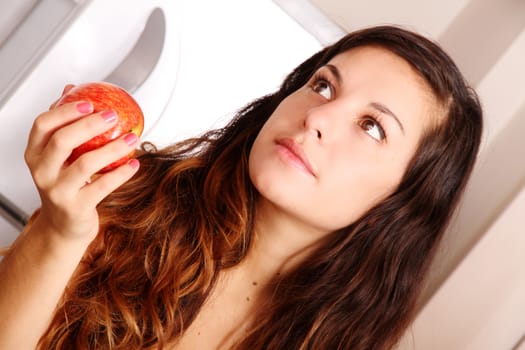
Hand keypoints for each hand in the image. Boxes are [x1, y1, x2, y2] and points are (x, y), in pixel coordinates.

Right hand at [24, 85, 139, 241]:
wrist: (62, 226)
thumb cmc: (63, 185)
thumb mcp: (57, 156)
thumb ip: (63, 124)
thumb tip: (71, 89)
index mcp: (35, 154)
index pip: (43, 125)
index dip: (65, 111)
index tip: (89, 102)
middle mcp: (42, 172)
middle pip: (63, 141)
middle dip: (90, 125)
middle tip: (113, 116)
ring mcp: (58, 191)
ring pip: (86, 163)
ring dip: (113, 148)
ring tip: (132, 137)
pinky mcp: (76, 207)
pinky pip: (103, 186)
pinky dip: (122, 172)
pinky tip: (134, 163)